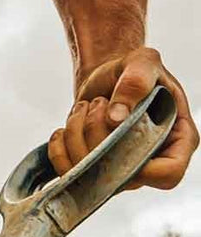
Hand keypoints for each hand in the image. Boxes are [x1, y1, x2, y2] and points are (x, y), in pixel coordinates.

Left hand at [48, 47, 197, 188]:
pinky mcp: (91, 172)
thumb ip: (136, 83)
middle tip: (100, 103)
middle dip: (98, 134)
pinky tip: (67, 125)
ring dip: (77, 134)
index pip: (169, 174)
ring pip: (88, 173)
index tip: (124, 134)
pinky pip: (67, 172)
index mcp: (177, 141)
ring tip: (87, 107)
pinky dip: (60, 145)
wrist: (108, 79)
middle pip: (119, 174)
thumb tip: (116, 118)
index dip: (146, 166)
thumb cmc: (134, 70)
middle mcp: (147, 162)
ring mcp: (118, 171)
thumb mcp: (143, 63)